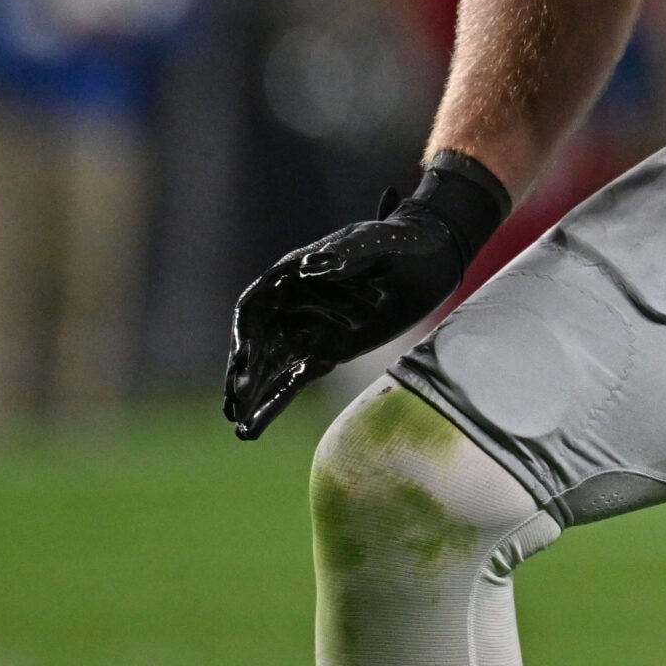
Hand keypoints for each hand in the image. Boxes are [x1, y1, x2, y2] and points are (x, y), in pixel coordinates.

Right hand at [223, 153, 508, 440]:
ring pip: (271, 367)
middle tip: (234, 404)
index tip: (243, 359)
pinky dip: (276, 401)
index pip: (255, 307)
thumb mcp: (372, 239)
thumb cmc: (396, 239)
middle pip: (257, 343)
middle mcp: (291, 304)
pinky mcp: (326, 351)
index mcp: (291, 273)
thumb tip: (314, 265)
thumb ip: (342, 253)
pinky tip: (255, 427)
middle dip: (244, 373)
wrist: (431, 256)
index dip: (245, 335)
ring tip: (239, 426)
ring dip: (254, 394)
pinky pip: (294, 380)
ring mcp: (307, 330)